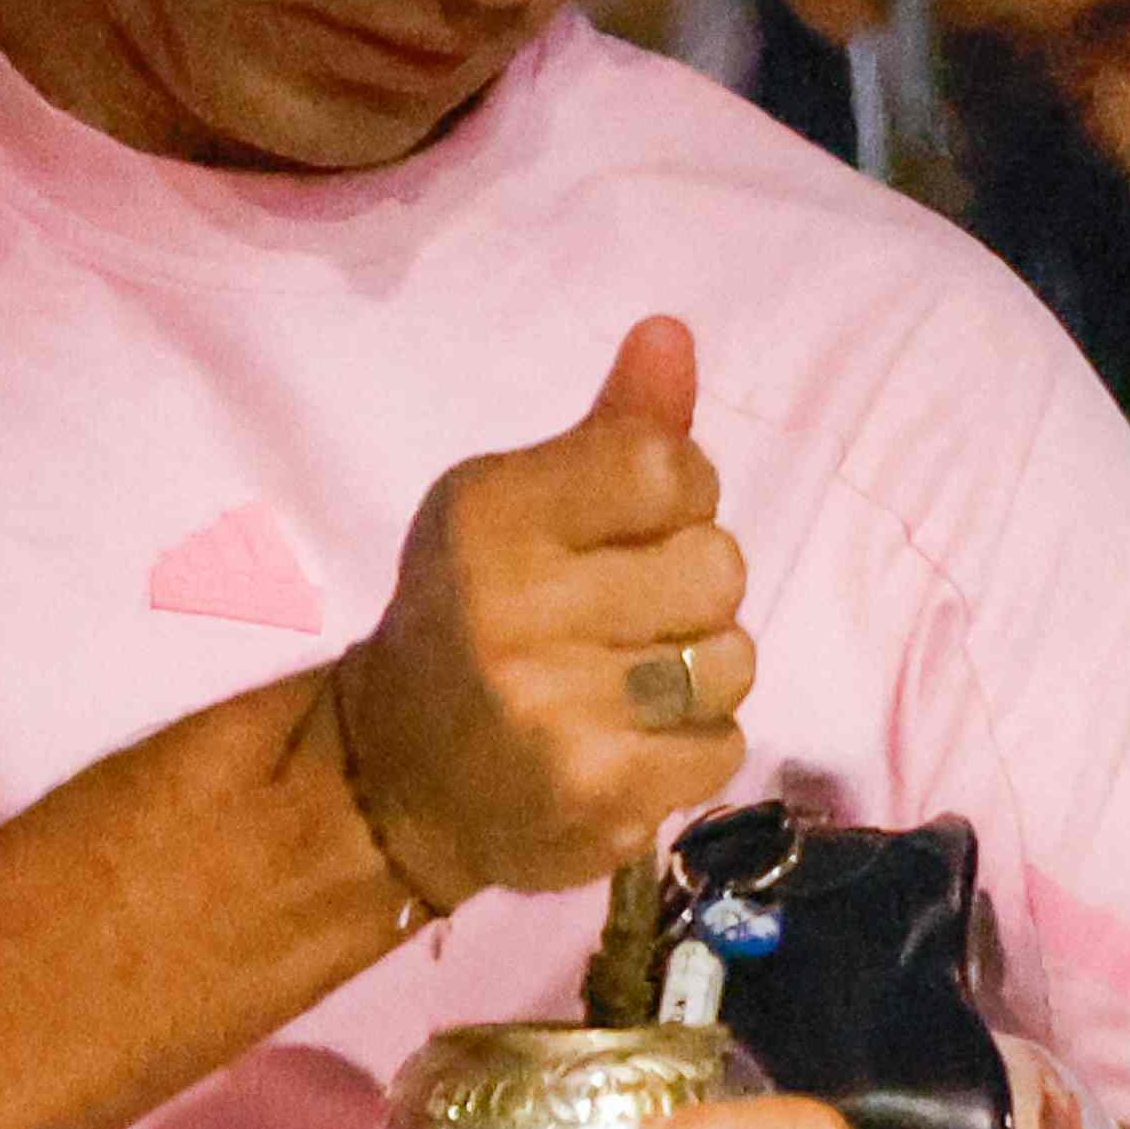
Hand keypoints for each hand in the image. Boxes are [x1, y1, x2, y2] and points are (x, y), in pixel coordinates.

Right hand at [336, 316, 749, 907]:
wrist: (398, 782)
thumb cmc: (477, 618)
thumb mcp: (519, 507)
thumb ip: (614, 428)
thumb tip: (672, 333)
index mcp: (490, 512)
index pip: (666, 465)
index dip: (680, 497)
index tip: (631, 531)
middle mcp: (510, 606)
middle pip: (718, 566)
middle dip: (690, 591)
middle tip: (623, 619)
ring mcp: (552, 709)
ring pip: (731, 660)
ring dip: (697, 676)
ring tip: (625, 685)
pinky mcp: (596, 795)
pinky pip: (722, 747)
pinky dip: (690, 750)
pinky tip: (626, 746)